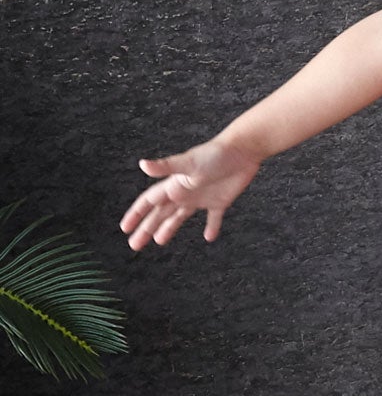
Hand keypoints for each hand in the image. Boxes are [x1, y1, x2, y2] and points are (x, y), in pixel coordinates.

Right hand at [120, 136, 262, 249]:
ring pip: (179, 217)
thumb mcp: (187, 162)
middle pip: (160, 214)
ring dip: (168, 229)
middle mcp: (184, 193)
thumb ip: (165, 167)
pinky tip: (208, 238)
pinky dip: (211, 228)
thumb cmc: (213, 154)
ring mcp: (201, 198)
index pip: (149, 202)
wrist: (241, 151)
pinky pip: (214, 218)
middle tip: (135, 245)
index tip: (125, 228)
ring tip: (159, 241)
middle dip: (147, 229)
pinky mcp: (220, 201)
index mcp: (173, 186)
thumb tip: (142, 164)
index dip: (136, 214)